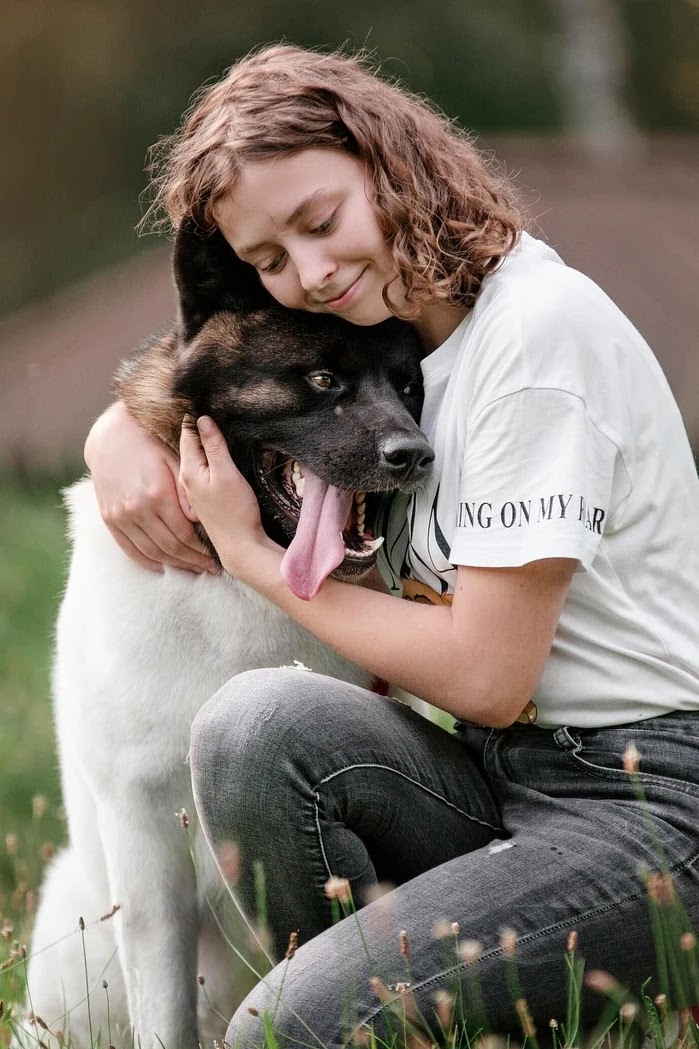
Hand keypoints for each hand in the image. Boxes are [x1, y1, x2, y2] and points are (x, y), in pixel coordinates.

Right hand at [85, 402, 218, 573]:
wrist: (111, 438)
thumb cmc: (150, 444)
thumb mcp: (173, 459)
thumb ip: (186, 489)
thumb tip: (199, 518)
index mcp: (157, 494)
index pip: (184, 533)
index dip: (202, 548)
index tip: (216, 555)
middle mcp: (137, 509)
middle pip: (170, 547)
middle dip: (192, 561)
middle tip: (210, 568)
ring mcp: (121, 517)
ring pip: (152, 552)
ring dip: (174, 565)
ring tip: (193, 569)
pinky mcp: (110, 520)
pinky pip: (130, 549)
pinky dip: (148, 561)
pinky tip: (164, 566)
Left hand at [179, 416, 271, 577]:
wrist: (240, 547)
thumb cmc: (235, 511)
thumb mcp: (226, 473)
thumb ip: (214, 446)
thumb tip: (203, 419)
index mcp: (189, 470)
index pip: (187, 434)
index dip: (192, 415)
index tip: (195, 395)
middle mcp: (186, 479)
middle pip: (187, 445)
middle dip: (193, 426)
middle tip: (198, 403)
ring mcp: (193, 491)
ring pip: (193, 458)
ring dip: (198, 442)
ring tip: (203, 424)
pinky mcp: (203, 499)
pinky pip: (199, 471)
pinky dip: (203, 458)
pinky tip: (211, 454)